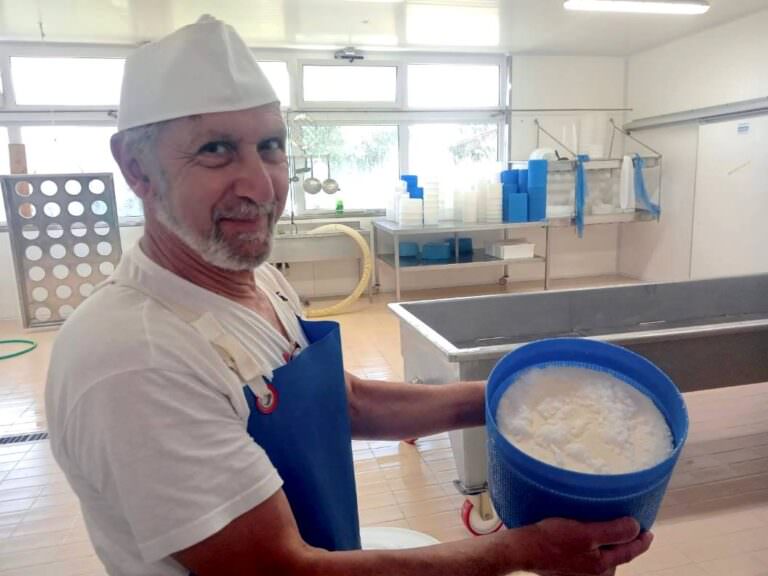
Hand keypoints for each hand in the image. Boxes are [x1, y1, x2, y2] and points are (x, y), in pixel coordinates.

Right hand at [520, 517, 652, 574]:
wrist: (523, 549)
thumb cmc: (552, 540)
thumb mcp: (586, 533)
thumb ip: (614, 531)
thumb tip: (635, 527)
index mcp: (601, 566)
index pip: (629, 553)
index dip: (641, 542)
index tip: (649, 533)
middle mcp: (593, 573)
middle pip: (616, 558)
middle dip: (625, 545)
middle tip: (631, 531)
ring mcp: (580, 572)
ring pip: (602, 558)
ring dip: (608, 547)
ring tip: (610, 534)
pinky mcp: (568, 568)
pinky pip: (588, 559)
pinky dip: (594, 549)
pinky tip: (587, 540)